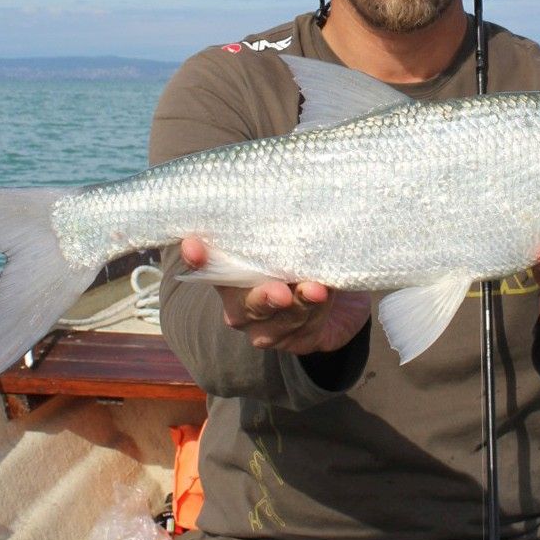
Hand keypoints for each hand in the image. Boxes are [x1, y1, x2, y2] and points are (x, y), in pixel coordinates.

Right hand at [180, 236, 371, 354]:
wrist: (347, 294)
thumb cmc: (314, 255)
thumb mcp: (302, 236)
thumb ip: (288, 226)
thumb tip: (287, 198)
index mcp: (235, 272)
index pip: (209, 266)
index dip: (199, 259)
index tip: (193, 245)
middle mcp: (242, 303)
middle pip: (242, 305)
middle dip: (261, 297)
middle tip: (279, 291)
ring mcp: (265, 326)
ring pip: (276, 320)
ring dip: (298, 304)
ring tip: (316, 290)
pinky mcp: (294, 340)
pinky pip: (302, 329)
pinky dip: (316, 311)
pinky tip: (325, 296)